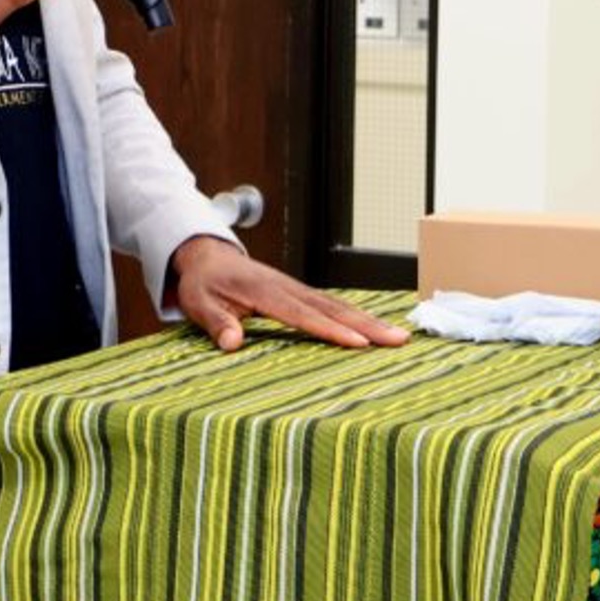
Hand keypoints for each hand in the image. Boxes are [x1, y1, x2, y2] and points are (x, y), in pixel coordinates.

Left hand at [168, 236, 411, 353]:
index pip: (301, 314)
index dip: (329, 330)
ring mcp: (297, 289)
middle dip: (368, 325)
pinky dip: (358, 317)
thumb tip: (232, 343)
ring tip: (400, 338)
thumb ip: (216, 323)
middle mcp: (288, 288)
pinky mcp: (301, 294)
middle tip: (399, 340)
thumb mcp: (199, 303)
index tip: (358, 343)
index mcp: (264, 292)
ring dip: (370, 321)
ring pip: (339, 306)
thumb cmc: (204, 283)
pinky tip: (378, 329)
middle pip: (332, 308)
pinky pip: (333, 306)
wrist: (208, 256)